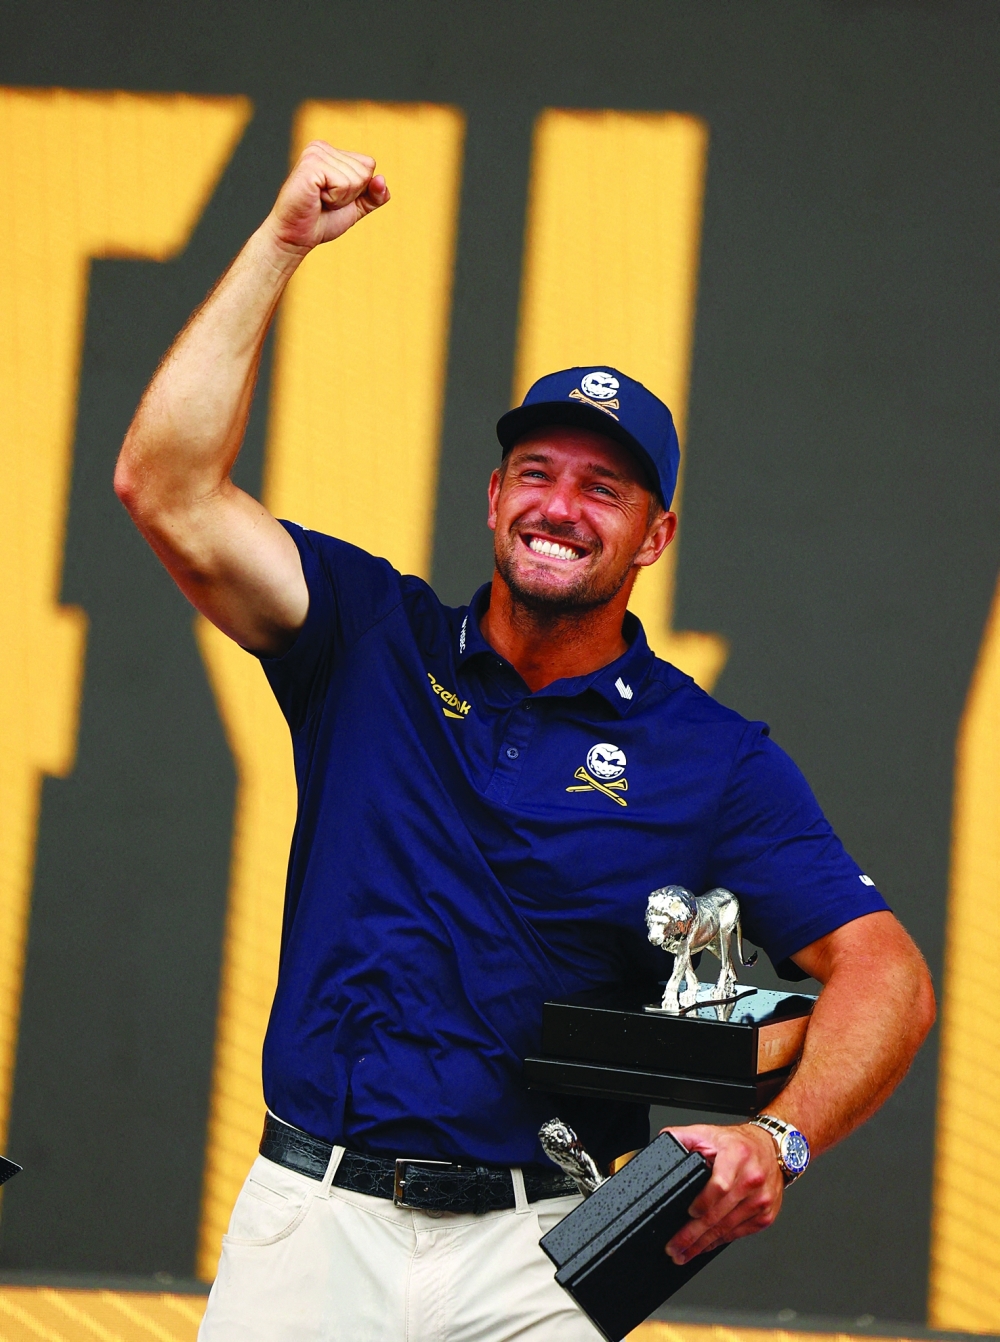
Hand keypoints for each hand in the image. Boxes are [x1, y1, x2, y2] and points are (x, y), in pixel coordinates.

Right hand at [265, 140, 389, 253]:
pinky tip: (317, 199)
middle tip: (326, 201)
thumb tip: (382, 180)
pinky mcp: (311, 165)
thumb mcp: (355, 207)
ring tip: (320, 201)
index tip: (334, 197)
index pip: (369, 165)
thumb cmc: (321, 221)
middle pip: (365, 171)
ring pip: (356, 178)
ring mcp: (315, 153)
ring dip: (341, 199)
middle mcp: (322, 147)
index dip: (358, 190)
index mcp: (331, 152)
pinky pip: (344, 184)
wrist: (296, 237)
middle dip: (351, 195)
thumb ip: (374, 195)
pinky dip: (335, 199)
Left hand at [663, 1123, 783, 1263]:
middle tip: (675, 1247)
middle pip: (720, 1213)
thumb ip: (683, 1137)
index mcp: (736, 1155)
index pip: (721, 1185)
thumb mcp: (709, 1132)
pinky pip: (738, 1233)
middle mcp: (752, 1179)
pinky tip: (705, 1247)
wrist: (771, 1148)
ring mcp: (761, 1200)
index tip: (688, 1213)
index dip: (703, 1202)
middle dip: (693, 1234)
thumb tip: (663, 1144)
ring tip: (684, 1253)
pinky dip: (719, 1242)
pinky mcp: (766, 1216)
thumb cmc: (738, 1143)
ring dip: (703, 1245)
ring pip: (727, 1228)